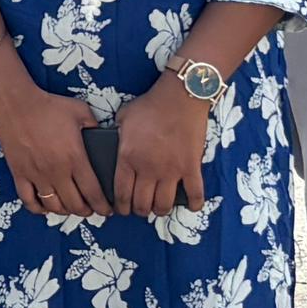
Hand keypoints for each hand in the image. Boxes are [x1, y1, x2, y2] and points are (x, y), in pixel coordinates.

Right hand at [0, 77, 105, 218]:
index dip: (103, 206)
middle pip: (75, 204)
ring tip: (70, 207)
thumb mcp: (80, 111)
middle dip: (87, 211)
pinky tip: (45, 206)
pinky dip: (38, 208)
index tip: (107, 209)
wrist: (15, 102)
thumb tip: (103, 136)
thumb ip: (95, 126)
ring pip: (54, 206)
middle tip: (91, 209)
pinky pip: (29, 200)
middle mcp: (57, 171)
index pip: (94, 192)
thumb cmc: (47, 105)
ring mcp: (36, 174)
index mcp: (75, 158)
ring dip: (65, 211)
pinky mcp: (19, 173)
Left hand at [111, 77, 214, 218]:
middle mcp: (148, 169)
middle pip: (141, 203)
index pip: (121, 192)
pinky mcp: (191, 168)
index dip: (120, 206)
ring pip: (164, 204)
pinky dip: (194, 203)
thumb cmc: (149, 105)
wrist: (180, 97)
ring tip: (159, 207)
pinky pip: (195, 194)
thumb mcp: (123, 118)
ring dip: (160, 210)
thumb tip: (111, 143)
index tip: (121, 209)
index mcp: (128, 157)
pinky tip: (191, 206)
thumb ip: (116, 135)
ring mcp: (171, 171)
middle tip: (140, 208)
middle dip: (139, 210)